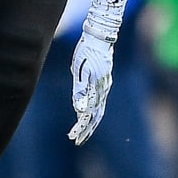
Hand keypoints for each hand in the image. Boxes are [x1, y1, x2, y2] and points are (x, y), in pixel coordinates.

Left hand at [68, 30, 114, 144]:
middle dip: (86, 130)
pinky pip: (99, 101)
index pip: (89, 115)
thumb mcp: (79, 70)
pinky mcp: (104, 81)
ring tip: (80, 131)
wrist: (100, 36)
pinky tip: (85, 112)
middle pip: (96, 115)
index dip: (81, 128)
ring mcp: (105, 85)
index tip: (73, 137)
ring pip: (99, 109)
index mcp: (97, 89)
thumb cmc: (86, 51)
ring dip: (89, 122)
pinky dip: (92, 110)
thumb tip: (81, 110)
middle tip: (77, 141)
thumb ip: (80, 90)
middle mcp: (103, 89)